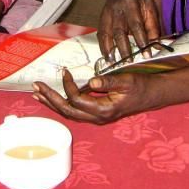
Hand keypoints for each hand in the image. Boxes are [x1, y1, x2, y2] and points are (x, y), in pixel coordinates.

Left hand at [33, 68, 155, 124]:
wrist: (152, 95)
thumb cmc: (141, 86)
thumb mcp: (127, 81)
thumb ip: (109, 82)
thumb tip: (92, 81)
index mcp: (103, 110)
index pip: (77, 99)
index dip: (68, 86)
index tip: (65, 71)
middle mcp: (97, 117)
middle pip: (67, 111)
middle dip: (50, 98)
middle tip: (36, 86)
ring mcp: (96, 117)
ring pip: (69, 113)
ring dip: (52, 103)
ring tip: (37, 93)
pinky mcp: (96, 113)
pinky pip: (74, 111)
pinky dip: (61, 104)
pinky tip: (52, 97)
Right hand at [99, 0, 160, 60]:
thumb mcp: (151, 9)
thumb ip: (153, 28)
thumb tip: (157, 48)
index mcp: (131, 3)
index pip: (136, 25)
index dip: (141, 40)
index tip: (146, 54)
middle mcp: (116, 8)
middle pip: (119, 31)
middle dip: (124, 48)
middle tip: (129, 62)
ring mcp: (106, 13)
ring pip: (106, 33)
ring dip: (108, 49)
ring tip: (112, 62)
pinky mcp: (101, 18)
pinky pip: (100, 33)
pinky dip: (102, 46)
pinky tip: (106, 56)